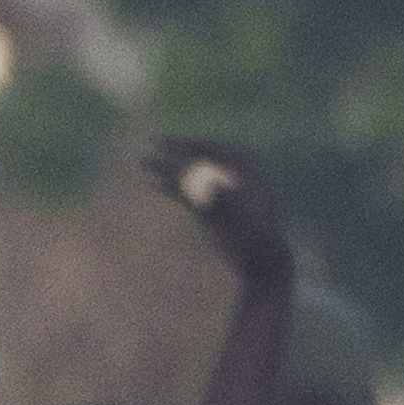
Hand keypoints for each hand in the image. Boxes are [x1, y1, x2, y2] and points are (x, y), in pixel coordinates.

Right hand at [147, 137, 293, 290]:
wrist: (259, 262)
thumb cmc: (259, 242)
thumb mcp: (247, 223)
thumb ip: (232, 204)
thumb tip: (217, 186)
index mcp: (246, 174)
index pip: (220, 151)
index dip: (200, 144)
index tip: (182, 144)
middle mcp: (230, 178)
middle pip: (201, 158)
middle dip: (178, 150)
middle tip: (156, 142)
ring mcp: (218, 193)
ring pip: (190, 175)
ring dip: (168, 168)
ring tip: (144, 161)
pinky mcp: (208, 209)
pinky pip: (187, 194)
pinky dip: (173, 189)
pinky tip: (156, 185)